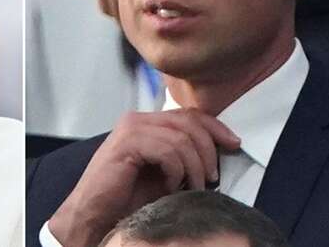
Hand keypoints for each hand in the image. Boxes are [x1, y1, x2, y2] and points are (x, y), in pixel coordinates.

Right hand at [48, 109, 240, 246]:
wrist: (94, 214)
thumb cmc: (126, 198)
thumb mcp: (164, 172)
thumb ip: (183, 155)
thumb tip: (220, 149)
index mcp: (146, 123)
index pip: (189, 114)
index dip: (216, 127)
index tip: (234, 144)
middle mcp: (137, 120)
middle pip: (189, 122)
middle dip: (208, 150)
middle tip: (211, 178)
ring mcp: (131, 129)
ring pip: (182, 138)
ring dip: (193, 167)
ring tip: (191, 188)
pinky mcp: (127, 143)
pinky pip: (167, 150)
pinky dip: (176, 172)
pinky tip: (169, 187)